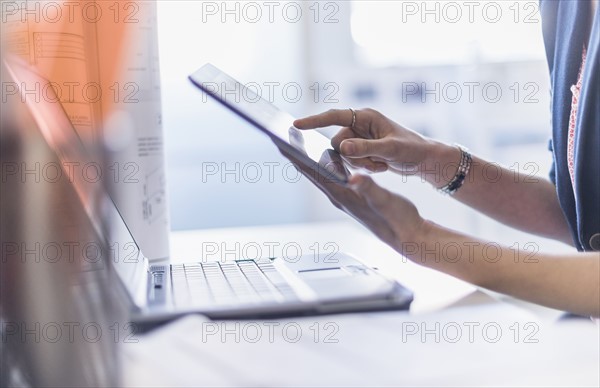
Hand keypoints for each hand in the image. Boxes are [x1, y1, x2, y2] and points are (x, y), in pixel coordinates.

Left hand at [276, 145, 425, 248]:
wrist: (406, 235)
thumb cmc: (397, 218)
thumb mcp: (384, 200)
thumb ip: (369, 188)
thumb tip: (355, 177)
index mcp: (341, 193)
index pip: (311, 171)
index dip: (294, 154)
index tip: (277, 139)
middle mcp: (337, 195)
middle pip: (308, 171)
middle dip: (292, 154)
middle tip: (276, 135)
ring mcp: (343, 196)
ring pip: (318, 174)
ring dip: (305, 158)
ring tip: (293, 142)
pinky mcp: (351, 196)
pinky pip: (330, 176)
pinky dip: (322, 164)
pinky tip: (323, 157)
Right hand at [294, 108, 454, 183]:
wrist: (425, 160)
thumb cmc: (412, 150)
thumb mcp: (390, 149)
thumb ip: (365, 148)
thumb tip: (341, 147)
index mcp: (366, 116)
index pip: (334, 117)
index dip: (314, 121)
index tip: (295, 124)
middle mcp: (360, 125)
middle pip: (338, 143)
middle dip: (354, 156)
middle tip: (377, 162)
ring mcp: (360, 138)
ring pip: (343, 155)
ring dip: (360, 164)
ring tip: (382, 164)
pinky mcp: (362, 150)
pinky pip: (351, 161)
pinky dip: (364, 167)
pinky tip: (381, 166)